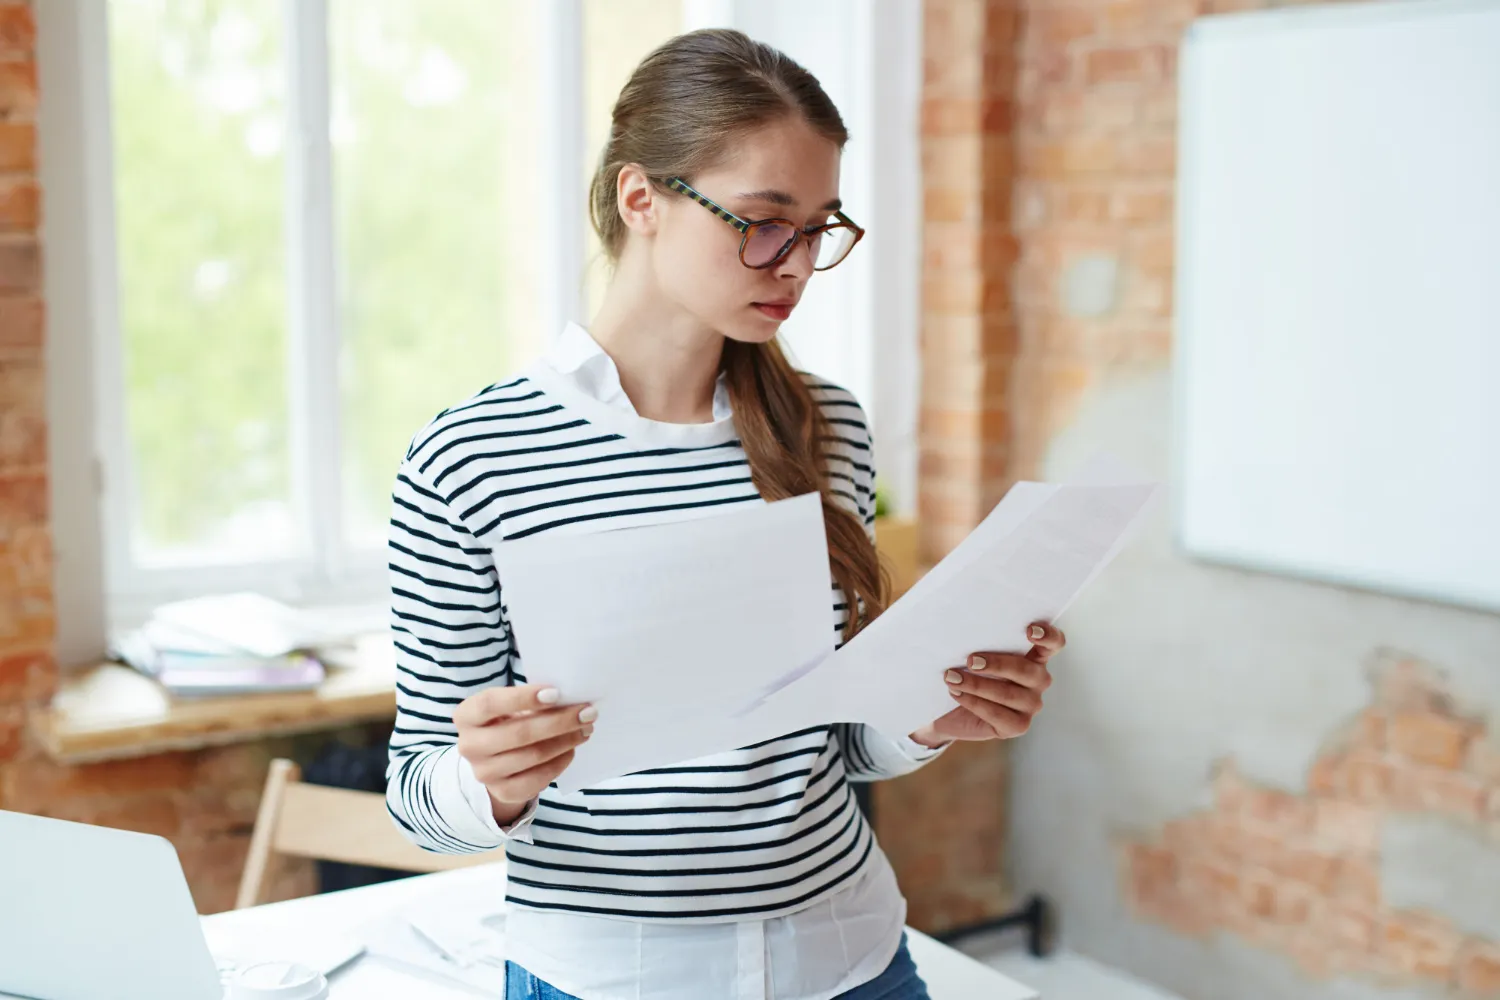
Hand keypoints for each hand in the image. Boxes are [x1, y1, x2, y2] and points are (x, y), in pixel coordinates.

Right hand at [454, 684, 594, 824]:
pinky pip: (538, 779)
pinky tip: (572, 749)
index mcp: (466, 716)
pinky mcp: (503, 792)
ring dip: (565, 741)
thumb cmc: (506, 721)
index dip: (524, 698)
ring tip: (585, 728)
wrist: (494, 759)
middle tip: (587, 712)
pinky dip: (560, 762)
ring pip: (533, 756)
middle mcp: (469, 746)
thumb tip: (570, 699)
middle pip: (519, 733)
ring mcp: (484, 773)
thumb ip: (531, 700)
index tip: (556, 693)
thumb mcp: (508, 706)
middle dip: (559, 721)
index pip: (492, 704)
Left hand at [909, 622, 1064, 745]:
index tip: (1029, 630)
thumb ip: (979, 643)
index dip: (1048, 635)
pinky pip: (997, 714)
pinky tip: (956, 693)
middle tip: (970, 660)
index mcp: (1033, 657)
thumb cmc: (964, 675)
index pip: (1054, 643)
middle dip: (998, 664)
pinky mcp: (1017, 726)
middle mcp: (1038, 680)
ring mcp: (1030, 705)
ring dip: (977, 685)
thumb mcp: (972, 656)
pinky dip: (974, 702)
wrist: (948, 711)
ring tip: (952, 678)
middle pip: (1027, 670)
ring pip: (1009, 694)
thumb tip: (964, 632)